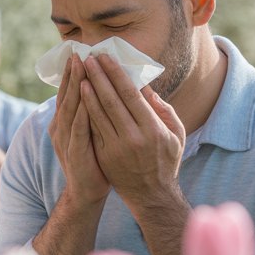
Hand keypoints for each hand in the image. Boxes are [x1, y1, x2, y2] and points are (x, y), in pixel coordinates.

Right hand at [49, 55, 109, 206]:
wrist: (86, 192)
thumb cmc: (92, 160)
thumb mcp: (89, 132)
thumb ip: (91, 112)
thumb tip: (100, 90)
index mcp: (65, 122)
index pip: (68, 92)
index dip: (71, 73)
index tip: (78, 53)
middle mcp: (61, 128)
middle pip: (67, 96)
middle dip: (72, 74)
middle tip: (78, 53)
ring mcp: (66, 140)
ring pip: (70, 109)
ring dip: (75, 88)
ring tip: (81, 69)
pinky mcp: (75, 153)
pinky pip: (78, 130)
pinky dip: (81, 114)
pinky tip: (87, 101)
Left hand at [79, 53, 184, 209]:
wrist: (151, 195)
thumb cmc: (166, 161)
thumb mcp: (176, 134)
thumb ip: (163, 109)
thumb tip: (145, 86)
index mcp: (153, 129)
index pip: (131, 95)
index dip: (116, 75)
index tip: (106, 58)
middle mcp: (133, 138)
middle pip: (111, 101)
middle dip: (98, 78)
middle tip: (88, 59)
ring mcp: (116, 148)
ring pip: (97, 114)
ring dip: (87, 92)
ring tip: (79, 73)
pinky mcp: (103, 155)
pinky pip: (92, 129)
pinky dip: (84, 112)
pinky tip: (78, 98)